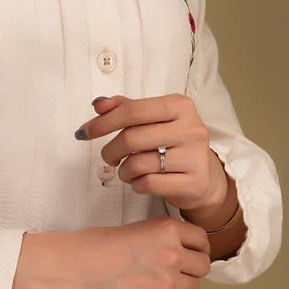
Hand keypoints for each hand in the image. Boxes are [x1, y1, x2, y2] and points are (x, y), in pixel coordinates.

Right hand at [9, 217, 210, 288]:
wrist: (69, 271)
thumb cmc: (89, 248)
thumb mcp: (130, 229)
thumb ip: (157, 238)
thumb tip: (174, 250)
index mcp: (165, 230)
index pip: (201, 239)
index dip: (195, 246)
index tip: (190, 251)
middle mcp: (172, 255)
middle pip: (203, 265)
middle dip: (190, 268)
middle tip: (174, 270)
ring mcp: (167, 284)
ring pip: (194, 288)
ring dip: (180, 286)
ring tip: (155, 283)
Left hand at [74, 94, 227, 215]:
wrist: (204, 175)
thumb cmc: (171, 143)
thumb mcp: (152, 119)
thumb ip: (125, 108)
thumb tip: (99, 104)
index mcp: (179, 105)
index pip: (131, 111)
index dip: (102, 122)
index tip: (84, 132)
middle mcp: (191, 128)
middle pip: (131, 138)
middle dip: (110, 150)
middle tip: (109, 157)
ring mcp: (195, 156)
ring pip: (137, 164)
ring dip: (123, 171)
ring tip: (127, 170)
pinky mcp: (194, 183)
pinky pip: (148, 184)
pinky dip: (136, 184)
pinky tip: (140, 181)